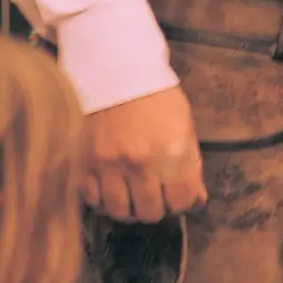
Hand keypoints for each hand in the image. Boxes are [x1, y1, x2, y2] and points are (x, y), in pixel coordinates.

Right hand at [87, 85, 204, 222]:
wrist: (115, 70)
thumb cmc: (155, 95)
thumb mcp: (184, 123)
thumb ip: (191, 163)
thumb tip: (197, 199)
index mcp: (172, 152)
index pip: (181, 201)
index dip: (182, 202)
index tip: (178, 196)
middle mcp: (141, 164)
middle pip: (150, 213)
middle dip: (156, 208)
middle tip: (154, 196)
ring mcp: (110, 166)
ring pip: (120, 211)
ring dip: (129, 208)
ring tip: (132, 195)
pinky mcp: (85, 165)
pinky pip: (93, 200)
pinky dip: (103, 199)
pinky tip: (110, 186)